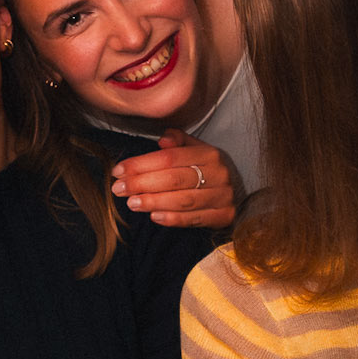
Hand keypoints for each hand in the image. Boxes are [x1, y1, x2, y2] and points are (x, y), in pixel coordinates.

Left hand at [112, 133, 237, 228]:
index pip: (170, 158)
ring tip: (132, 203)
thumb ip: (178, 142)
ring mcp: (223, 196)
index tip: (119, 170)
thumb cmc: (208, 171)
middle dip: (142, 184)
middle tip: (118, 188)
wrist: (239, 193)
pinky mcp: (224, 216)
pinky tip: (154, 217)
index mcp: (209, 154)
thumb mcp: (196, 151)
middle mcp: (218, 174)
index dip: (142, 164)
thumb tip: (163, 139)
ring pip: (183, 200)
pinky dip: (172, 219)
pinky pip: (194, 219)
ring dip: (153, 202)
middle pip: (174, 179)